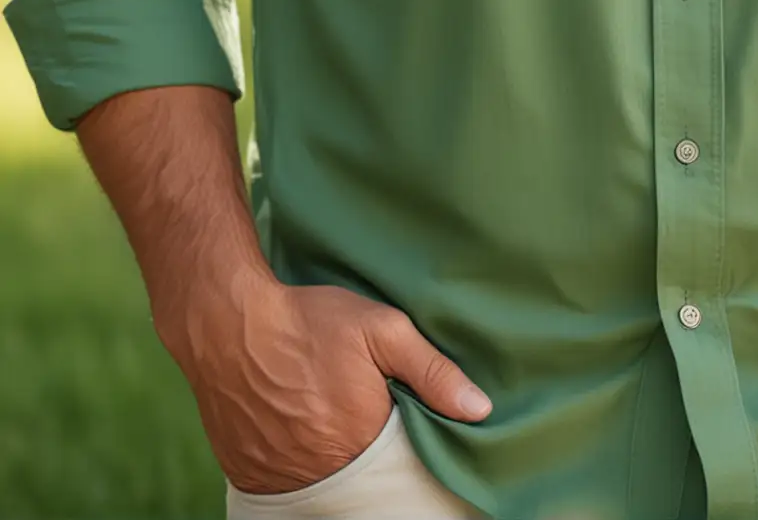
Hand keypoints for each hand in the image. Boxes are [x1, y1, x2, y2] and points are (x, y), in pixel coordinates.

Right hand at [160, 267, 492, 495]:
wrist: (227, 322)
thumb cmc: (307, 322)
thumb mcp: (381, 328)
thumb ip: (432, 370)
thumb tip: (480, 408)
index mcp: (362, 439)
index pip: (399, 462)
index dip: (403, 442)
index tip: (399, 422)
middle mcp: (323, 471)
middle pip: (360, 476)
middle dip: (366, 452)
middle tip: (359, 419)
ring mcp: (282, 478)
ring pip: (321, 484)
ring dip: (329, 460)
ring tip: (327, 422)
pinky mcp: (249, 475)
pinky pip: (282, 485)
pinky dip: (293, 466)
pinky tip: (296, 431)